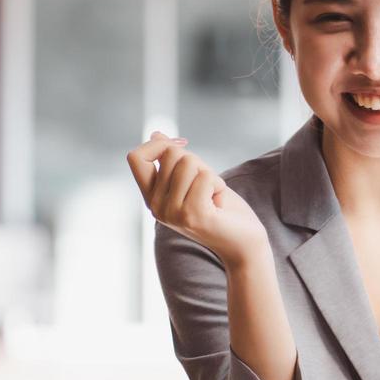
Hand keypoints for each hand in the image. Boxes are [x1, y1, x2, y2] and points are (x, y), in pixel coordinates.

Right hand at [126, 132, 268, 267]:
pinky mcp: (192, 215)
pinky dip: (219, 184)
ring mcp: (172, 212)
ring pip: (189, 163)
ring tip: (213, 197)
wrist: (244, 244)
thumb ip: (173, 162)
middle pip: (171, 154)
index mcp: (152, 197)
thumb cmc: (222, 210)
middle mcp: (156, 207)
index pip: (135, 157)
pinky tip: (219, 204)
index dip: (159, 145)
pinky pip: (206, 177)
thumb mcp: (195, 180)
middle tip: (208, 188)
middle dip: (197, 163)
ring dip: (211, 176)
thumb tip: (155, 135)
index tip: (183, 148)